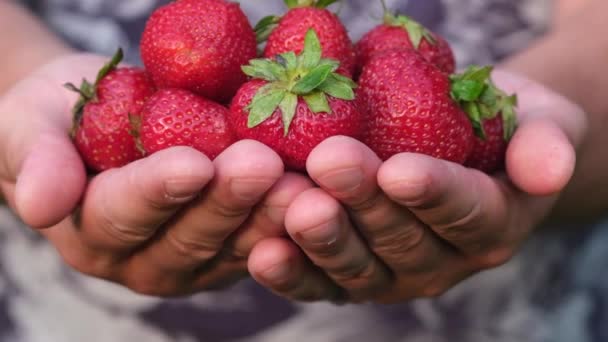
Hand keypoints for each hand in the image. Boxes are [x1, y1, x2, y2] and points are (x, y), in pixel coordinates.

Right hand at [0, 53, 312, 296]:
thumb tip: (40, 205)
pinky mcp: (229, 251)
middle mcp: (142, 261)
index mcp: (90, 235)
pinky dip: (288, 215)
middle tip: (262, 164)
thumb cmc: (61, 121)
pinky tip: (314, 187)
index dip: (158, 190)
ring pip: (234, 242)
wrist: (100, 125)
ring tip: (301, 182)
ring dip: (269, 213)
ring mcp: (192, 261)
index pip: (123, 215)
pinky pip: (261, 237)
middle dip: (228, 200)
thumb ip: (35, 162)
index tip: (194, 163)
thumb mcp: (28, 126)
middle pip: (189, 236)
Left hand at [247, 69, 586, 302]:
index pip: (465, 212)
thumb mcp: (540, 121)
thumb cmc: (497, 127)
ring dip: (323, 238)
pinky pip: (319, 282)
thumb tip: (548, 171)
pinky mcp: (349, 276)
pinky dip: (291, 271)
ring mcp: (392, 274)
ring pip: (357, 267)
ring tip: (295, 204)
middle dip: (364, 202)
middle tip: (330, 162)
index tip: (400, 169)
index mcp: (491, 223)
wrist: (460, 145)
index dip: (433, 193)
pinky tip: (261, 251)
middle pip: (402, 239)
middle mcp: (442, 260)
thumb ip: (547, 144)